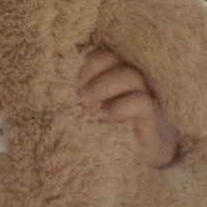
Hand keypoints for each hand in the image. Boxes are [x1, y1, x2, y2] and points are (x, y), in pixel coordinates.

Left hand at [78, 42, 176, 168]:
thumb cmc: (107, 126)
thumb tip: (55, 87)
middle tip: (77, 93)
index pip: (101, 52)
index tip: (73, 82)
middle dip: (92, 70)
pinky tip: (104, 116)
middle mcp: (131, 77)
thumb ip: (80, 92)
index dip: (86, 61)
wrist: (139, 155)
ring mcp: (145, 94)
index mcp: (115, 71)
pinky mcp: (151, 117)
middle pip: (114, 58)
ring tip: (85, 104)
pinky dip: (120, 107)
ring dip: (104, 86)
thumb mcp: (90, 107)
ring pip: (131, 76)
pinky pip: (141, 102)